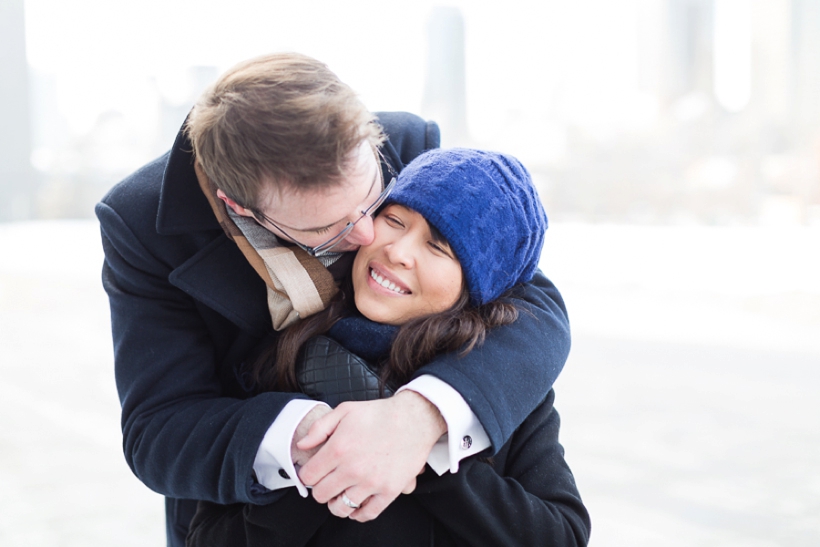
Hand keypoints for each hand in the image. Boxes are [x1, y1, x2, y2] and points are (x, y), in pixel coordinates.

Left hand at [296, 390, 445, 520]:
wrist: (414, 419)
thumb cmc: (379, 413)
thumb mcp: (345, 410)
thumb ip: (319, 428)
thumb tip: (302, 445)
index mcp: (338, 449)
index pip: (308, 477)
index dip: (307, 474)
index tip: (313, 472)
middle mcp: (352, 469)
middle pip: (321, 495)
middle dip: (320, 488)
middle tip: (327, 481)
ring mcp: (371, 483)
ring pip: (340, 508)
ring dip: (336, 502)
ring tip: (340, 493)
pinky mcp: (389, 491)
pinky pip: (368, 514)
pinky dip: (358, 513)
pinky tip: (356, 504)